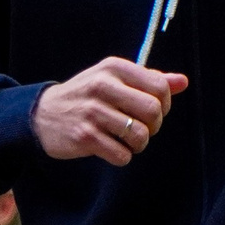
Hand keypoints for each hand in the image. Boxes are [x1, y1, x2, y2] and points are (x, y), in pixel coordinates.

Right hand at [33, 58, 188, 164]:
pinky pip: (121, 155)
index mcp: (114, 68)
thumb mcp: (114, 79)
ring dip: (138, 145)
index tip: (151, 112)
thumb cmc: (87, 96)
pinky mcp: (84, 136)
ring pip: (140, 136)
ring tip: (127, 141)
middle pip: (153, 111)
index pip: (160, 87)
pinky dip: (121, 156)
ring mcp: (92, 111)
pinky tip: (110, 148)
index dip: (164, 105)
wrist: (42, 114)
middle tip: (142, 129)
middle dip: (154, 126)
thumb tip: (183, 82)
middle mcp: (102, 86)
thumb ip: (149, 80)